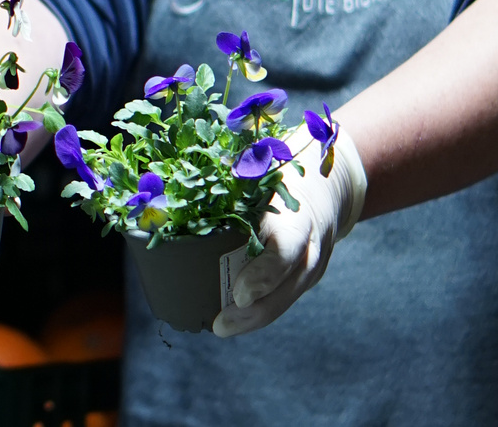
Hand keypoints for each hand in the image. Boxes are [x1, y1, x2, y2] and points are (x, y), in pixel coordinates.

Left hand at [213, 127, 366, 336]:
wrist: (326, 185)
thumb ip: (229, 179)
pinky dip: (259, 312)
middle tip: (219, 325)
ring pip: (288, 298)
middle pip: (288, 284)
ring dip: (253, 318)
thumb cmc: (278, 174)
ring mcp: (313, 263)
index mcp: (296, 210)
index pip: (287, 245)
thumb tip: (172, 193)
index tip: (238, 294)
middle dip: (254, 310)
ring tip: (220, 327)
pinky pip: (284, 298)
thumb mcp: (261, 169)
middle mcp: (312, 241)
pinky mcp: (307, 277)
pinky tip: (233, 321)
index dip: (264, 274)